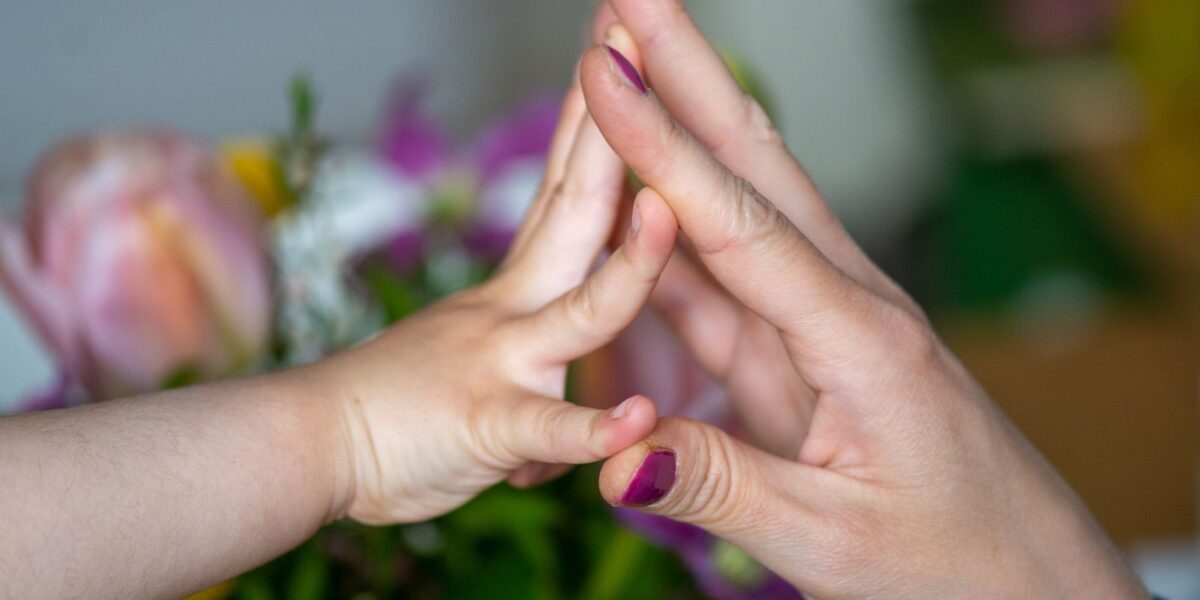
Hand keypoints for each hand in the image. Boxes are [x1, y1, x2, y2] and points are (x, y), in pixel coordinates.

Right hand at [311, 23, 677, 524]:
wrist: (300, 445)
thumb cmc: (388, 410)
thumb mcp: (463, 360)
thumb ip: (521, 357)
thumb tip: (554, 383)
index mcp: (518, 288)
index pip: (564, 187)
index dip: (594, 120)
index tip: (617, 51)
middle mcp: (515, 307)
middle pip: (577, 206)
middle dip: (612, 124)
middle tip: (630, 34)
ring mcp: (504, 363)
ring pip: (585, 311)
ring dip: (633, 263)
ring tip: (668, 210)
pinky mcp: (487, 428)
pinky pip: (545, 426)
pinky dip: (592, 427)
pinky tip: (638, 417)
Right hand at [578, 1, 1147, 596]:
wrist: (1022, 573)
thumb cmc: (947, 557)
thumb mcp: (830, 540)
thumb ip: (720, 487)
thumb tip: (613, 455)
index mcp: (859, 340)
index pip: (740, 227)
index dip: (663, 151)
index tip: (603, 78)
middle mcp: (845, 304)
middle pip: (754, 170)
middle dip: (688, 76)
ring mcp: (822, 319)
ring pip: (739, 204)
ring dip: (683, 124)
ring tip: (626, 60)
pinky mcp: (803, 346)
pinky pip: (726, 273)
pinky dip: (674, 219)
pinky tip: (641, 181)